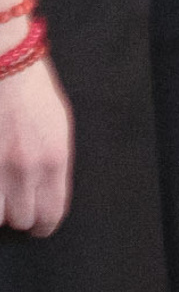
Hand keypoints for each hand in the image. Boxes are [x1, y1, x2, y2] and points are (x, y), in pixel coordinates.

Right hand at [0, 50, 72, 235]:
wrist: (4, 66)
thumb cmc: (33, 92)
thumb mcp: (58, 127)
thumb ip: (54, 163)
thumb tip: (46, 194)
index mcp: (53, 159)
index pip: (51, 214)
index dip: (45, 224)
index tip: (40, 225)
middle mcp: (23, 169)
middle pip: (21, 219)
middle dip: (19, 214)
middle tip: (17, 202)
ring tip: (2, 190)